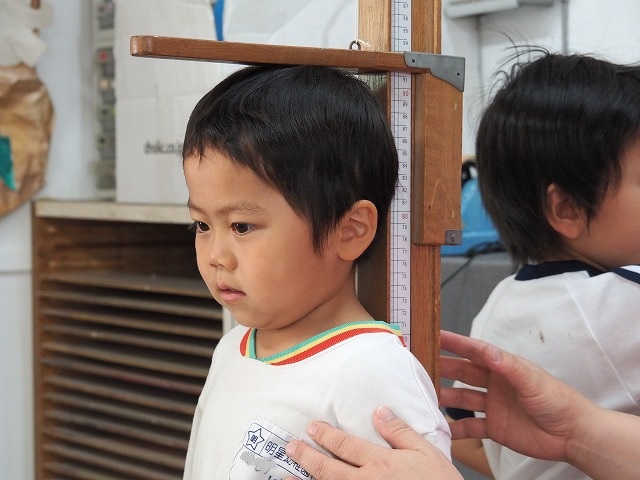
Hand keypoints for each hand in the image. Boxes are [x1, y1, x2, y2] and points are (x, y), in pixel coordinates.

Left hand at [285, 406, 461, 479]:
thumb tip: (379, 411)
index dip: (326, 435)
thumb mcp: (426, 452)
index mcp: (380, 463)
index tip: (311, 428)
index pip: (345, 445)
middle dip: (307, 457)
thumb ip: (400, 432)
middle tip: (291, 447)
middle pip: (329, 469)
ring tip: (286, 477)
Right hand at [439, 330, 594, 461]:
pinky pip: (471, 427)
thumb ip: (507, 365)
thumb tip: (486, 351)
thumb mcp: (532, 379)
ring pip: (462, 398)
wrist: (573, 434)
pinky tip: (443, 430)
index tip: (434, 335)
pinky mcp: (495, 427)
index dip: (454, 343)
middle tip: (420, 366)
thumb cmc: (558, 400)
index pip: (474, 351)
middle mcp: (495, 383)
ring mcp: (493, 405)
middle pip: (463, 373)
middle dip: (442, 368)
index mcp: (503, 367)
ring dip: (445, 398)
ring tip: (425, 398)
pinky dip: (457, 429)